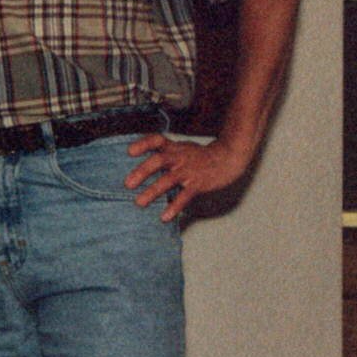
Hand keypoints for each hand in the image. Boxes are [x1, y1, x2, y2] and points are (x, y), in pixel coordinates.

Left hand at [124, 133, 251, 221]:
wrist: (228, 158)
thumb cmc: (201, 156)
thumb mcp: (182, 148)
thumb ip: (165, 153)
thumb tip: (143, 164)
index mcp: (175, 148)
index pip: (157, 140)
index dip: (143, 144)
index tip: (129, 151)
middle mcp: (180, 157)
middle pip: (159, 160)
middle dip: (142, 171)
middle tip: (128, 184)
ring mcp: (189, 171)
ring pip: (168, 180)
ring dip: (152, 191)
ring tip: (139, 202)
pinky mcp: (198, 184)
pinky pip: (184, 196)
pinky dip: (174, 207)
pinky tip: (164, 217)